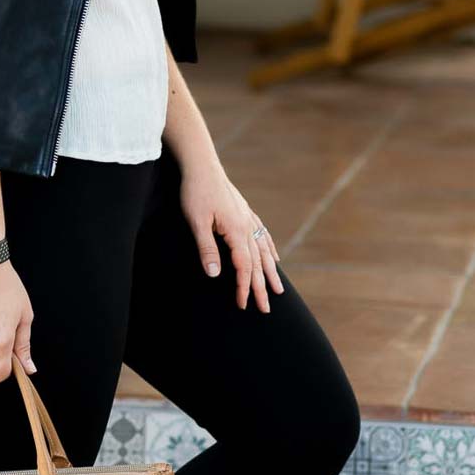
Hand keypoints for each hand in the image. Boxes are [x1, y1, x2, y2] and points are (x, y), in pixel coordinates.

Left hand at [178, 158, 284, 311]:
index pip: (244, 267)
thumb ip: (206, 249)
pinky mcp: (245, 212)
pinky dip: (270, 250)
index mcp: (236, 231)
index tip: (244, 305)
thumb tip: (216, 275)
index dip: (244, 287)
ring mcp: (248, 218)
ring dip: (271, 272)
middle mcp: (247, 226)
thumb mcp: (196, 222)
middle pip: (258, 263)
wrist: (201, 165)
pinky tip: (274, 258)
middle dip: (262, 287)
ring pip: (264, 251)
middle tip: (267, 309)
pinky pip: (262, 236)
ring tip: (279, 290)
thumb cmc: (195, 192)